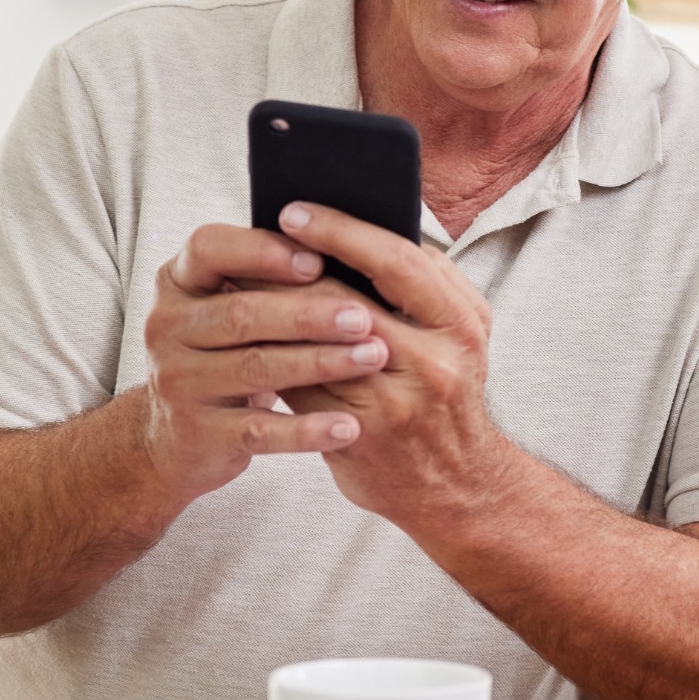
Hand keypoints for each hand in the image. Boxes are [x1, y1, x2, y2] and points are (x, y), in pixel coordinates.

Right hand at [137, 222, 393, 507]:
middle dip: (308, 315)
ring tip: (372, 358)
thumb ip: (268, 278)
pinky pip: (260, 430)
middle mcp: (168, 326)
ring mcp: (178, 381)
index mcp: (178, 281)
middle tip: (363, 318)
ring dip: (319, 362)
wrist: (182, 434)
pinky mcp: (197, 433)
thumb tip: (341, 250)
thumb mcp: (232, 306)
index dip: (262, 252)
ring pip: (255, 367)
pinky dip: (306, 429)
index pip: (208, 248)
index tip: (318, 261)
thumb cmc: (228, 352)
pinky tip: (348, 426)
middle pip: (241, 313)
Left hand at [271, 203, 519, 539]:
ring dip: (271, 309)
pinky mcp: (360, 437)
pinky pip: (303, 387)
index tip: (295, 212)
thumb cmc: (447, 395)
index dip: (340, 231)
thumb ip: (423, 286)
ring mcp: (397, 402)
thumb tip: (356, 231)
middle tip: (248, 245)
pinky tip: (249, 336)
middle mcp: (436, 362)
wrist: (457, 486)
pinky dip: (274, 355)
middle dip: (291, 267)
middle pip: (346, 298)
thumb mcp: (460, 335)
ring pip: (315, 343)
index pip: (397, 259)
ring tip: (236, 283)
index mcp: (462, 322)